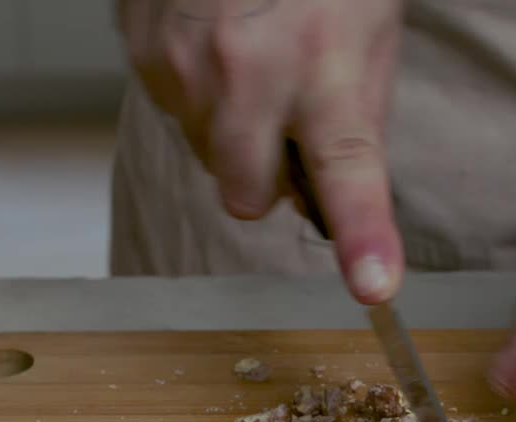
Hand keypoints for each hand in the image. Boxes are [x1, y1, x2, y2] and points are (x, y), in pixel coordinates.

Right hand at [117, 0, 404, 302]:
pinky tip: (216, 44)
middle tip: (285, 126)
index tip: (374, 285)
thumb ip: (353, 126)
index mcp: (325, 68)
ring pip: (204, 156)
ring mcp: (186, 62)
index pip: (348, 170)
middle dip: (264, 178)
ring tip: (252, 62)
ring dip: (228, 131)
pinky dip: (196, 95)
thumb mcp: (366, 43)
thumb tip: (327, 205)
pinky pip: (172, 112)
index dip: (364, 235)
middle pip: (246, 197)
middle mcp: (250, 70)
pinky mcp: (142, 50)